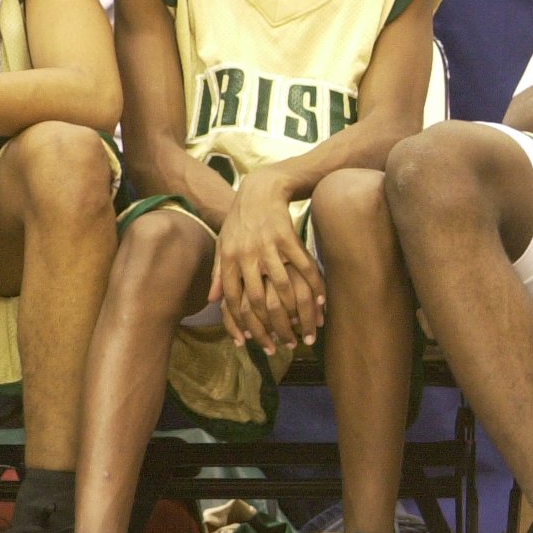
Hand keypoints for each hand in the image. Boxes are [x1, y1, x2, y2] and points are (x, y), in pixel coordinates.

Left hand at [209, 170, 324, 352]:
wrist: (261, 188)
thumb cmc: (240, 220)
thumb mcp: (223, 244)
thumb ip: (217, 273)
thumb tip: (210, 300)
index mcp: (228, 259)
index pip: (233, 300)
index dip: (243, 325)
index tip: (255, 344)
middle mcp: (247, 255)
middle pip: (259, 300)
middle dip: (273, 327)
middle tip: (286, 344)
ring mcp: (269, 246)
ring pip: (283, 287)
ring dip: (297, 311)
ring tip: (307, 328)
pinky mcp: (289, 237)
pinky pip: (303, 266)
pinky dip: (314, 285)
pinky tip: (321, 301)